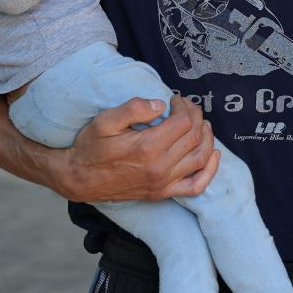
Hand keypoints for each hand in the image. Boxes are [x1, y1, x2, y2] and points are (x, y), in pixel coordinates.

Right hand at [57, 94, 219, 201]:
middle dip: (196, 116)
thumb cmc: (91, 147)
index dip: (185, 107)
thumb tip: (160, 104)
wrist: (79, 179)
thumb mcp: (105, 120)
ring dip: (207, 137)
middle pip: (195, 137)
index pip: (184, 122)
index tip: (176, 100)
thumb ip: (133, 108)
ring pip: (201, 158)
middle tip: (187, 107)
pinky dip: (210, 171)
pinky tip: (214, 155)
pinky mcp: (163, 193)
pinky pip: (196, 186)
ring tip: (201, 123)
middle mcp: (160, 167)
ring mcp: (163, 183)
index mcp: (147, 147)